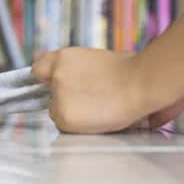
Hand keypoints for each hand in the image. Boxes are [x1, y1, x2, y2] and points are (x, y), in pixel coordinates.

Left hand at [32, 48, 151, 133]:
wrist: (143, 83)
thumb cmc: (131, 70)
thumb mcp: (96, 60)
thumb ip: (78, 71)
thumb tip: (77, 83)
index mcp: (63, 57)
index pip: (40, 70)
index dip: (49, 79)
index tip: (56, 86)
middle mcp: (56, 75)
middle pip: (50, 94)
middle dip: (65, 99)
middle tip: (89, 101)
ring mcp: (58, 95)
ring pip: (56, 112)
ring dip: (72, 113)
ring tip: (98, 110)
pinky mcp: (63, 116)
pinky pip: (64, 126)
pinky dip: (77, 126)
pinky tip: (96, 119)